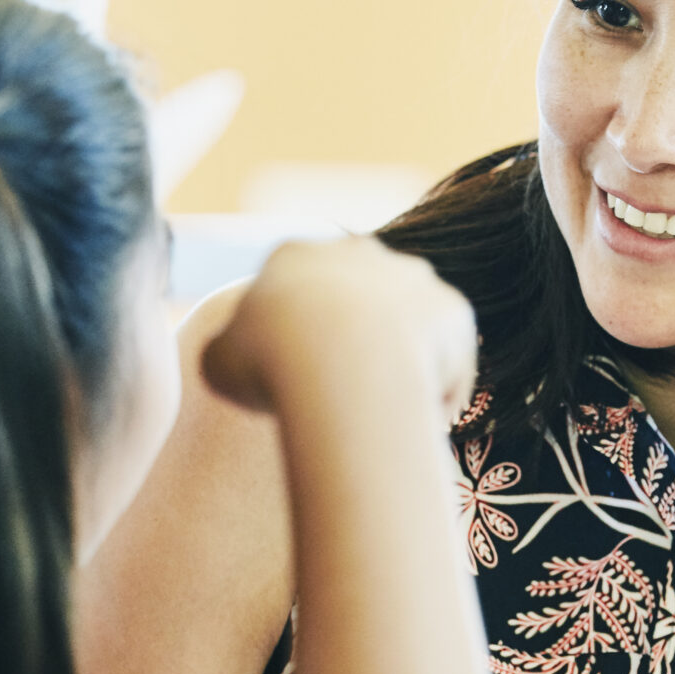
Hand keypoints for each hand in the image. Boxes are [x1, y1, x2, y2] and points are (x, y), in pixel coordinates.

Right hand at [199, 236, 476, 423]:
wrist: (339, 362)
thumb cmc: (269, 364)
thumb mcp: (220, 362)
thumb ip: (231, 353)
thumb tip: (238, 358)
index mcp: (295, 254)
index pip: (299, 291)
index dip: (298, 338)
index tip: (299, 376)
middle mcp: (360, 252)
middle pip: (357, 300)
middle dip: (355, 341)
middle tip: (344, 393)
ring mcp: (413, 277)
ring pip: (408, 327)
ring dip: (401, 364)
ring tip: (385, 415)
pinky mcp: (454, 310)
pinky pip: (449, 359)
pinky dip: (437, 390)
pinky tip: (419, 421)